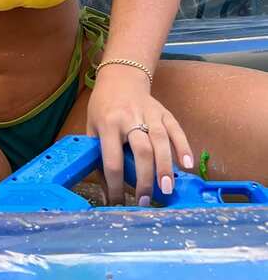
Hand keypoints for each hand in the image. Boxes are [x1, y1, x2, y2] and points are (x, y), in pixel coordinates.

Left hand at [86, 70, 192, 205]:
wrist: (120, 77)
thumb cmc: (103, 107)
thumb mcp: (92, 127)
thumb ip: (98, 155)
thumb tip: (106, 190)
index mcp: (108, 124)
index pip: (112, 160)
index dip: (115, 184)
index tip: (117, 202)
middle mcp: (129, 118)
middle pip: (141, 151)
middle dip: (145, 178)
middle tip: (146, 200)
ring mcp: (149, 114)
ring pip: (160, 141)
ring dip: (165, 167)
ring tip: (167, 189)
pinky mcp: (164, 112)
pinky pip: (176, 130)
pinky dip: (183, 147)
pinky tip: (188, 164)